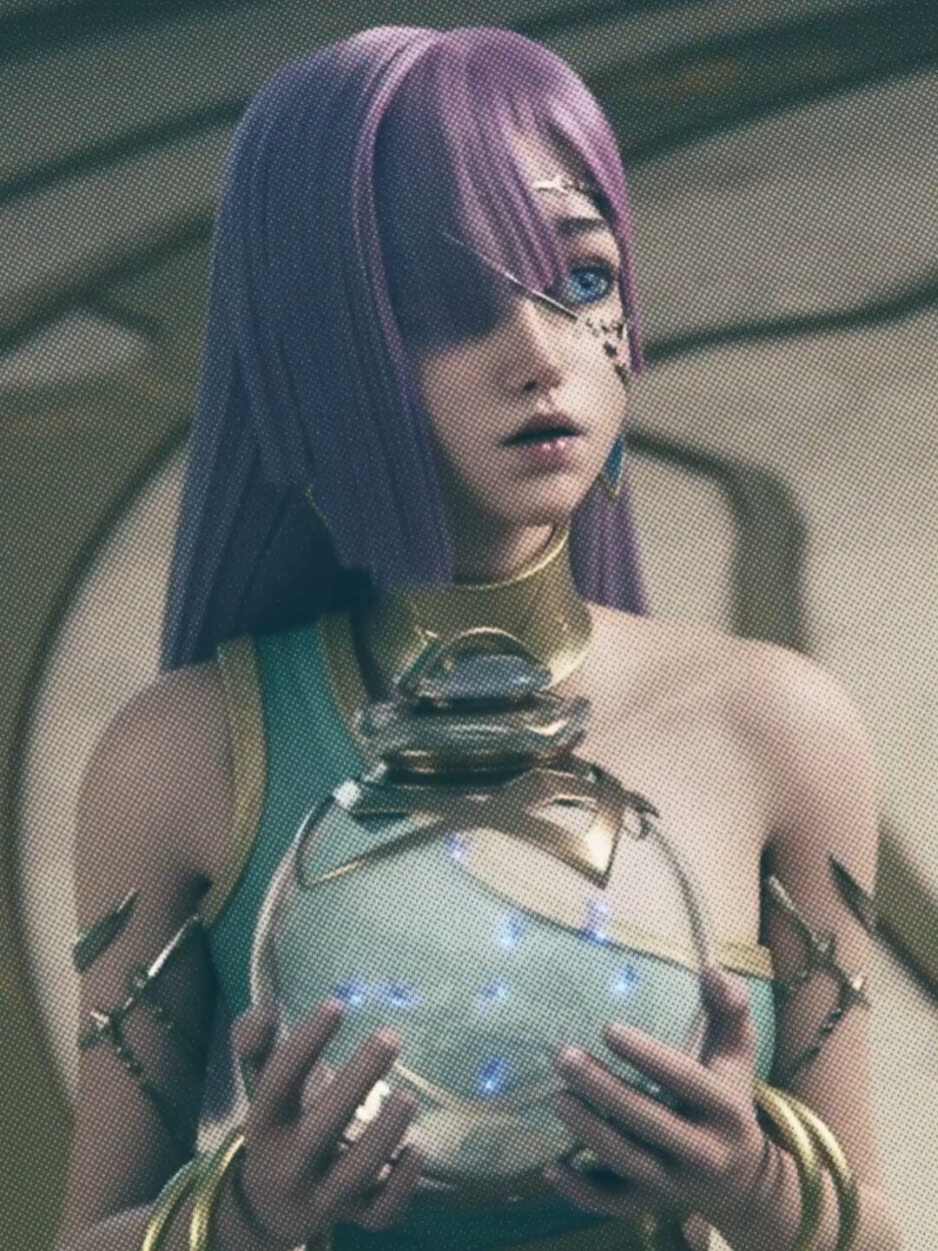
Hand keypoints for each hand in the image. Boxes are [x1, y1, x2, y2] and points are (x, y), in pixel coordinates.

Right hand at [229, 999, 424, 1247]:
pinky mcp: (355, 1217)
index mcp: (265, 1123)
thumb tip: (267, 1009)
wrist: (270, 1205)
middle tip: (390, 1036)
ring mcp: (323, 1195)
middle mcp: (290, 1164)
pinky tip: (419, 1147)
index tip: (337, 1004)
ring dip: (384, 1135)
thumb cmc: (280, 1121)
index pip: (279, 1083)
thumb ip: (257, 1040)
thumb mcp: (261, 1081)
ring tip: (407, 1095)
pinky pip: (380, 1213)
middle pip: (321, 1128)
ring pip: (354, 1174)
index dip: (306, 1044)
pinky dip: (402, 1185)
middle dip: (356, 1081)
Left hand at [544, 966, 773, 1234]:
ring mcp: (676, 1183)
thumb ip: (730, 1006)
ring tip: (556, 1097)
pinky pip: (614, 1203)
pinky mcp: (651, 1204)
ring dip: (590, 1133)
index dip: (649, 1057)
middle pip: (651, 1123)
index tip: (608, 1028)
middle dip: (605, 1091)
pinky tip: (550, 1167)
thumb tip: (710, 967)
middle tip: (564, 1056)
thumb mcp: (737, 1051)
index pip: (687, 1080)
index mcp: (727, 1109)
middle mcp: (705, 1151)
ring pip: (630, 1163)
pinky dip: (581, 1192)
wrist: (742, 1176)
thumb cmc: (728, 1093)